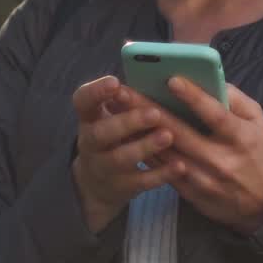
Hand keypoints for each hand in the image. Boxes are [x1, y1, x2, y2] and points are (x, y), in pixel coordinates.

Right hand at [70, 75, 185, 232]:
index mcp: (88, 118)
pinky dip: (160, 174)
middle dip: (127, 122)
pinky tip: (180, 165)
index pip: (82, 102)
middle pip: (101, 133)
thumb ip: (126, 101)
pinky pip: (140, 182)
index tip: (116, 82)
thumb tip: (162, 74)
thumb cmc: (114, 137)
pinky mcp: (120, 187)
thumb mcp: (110, 117)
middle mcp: (90, 143)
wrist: (98, 184)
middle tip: (154, 112)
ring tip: (168, 135)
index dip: (96, 92)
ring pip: (120, 158)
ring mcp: (103, 167)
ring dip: (144, 147)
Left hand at [137, 77, 262, 233]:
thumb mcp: (259, 122)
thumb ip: (235, 100)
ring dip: (137, 130)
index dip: (194, 97)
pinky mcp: (190, 193)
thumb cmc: (260, 153)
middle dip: (148, 109)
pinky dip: (143, 152)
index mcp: (241, 138)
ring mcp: (203, 179)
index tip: (171, 79)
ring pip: (164, 153)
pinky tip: (125, 136)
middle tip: (123, 91)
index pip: (215, 115)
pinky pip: (162, 170)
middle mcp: (220, 160)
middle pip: (179, 132)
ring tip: (116, 109)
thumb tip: (208, 78)